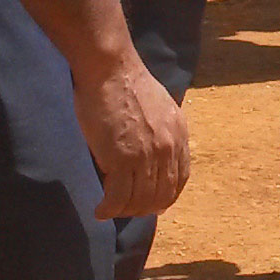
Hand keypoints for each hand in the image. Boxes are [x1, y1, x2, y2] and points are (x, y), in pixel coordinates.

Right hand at [74, 60, 191, 217]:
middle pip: (161, 195)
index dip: (165, 197)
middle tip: (125, 209)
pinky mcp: (122, 160)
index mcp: (179, 135)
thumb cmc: (126, 82)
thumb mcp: (160, 106)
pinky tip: (100, 211)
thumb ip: (163, 130)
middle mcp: (168, 148)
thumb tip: (154, 151)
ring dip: (124, 211)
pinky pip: (117, 198)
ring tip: (109, 209)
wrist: (110, 68)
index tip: (151, 204)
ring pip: (140, 201)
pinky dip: (108, 210)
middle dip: (143, 208)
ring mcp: (146, 156)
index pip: (180, 179)